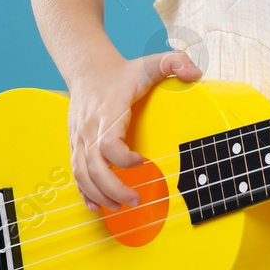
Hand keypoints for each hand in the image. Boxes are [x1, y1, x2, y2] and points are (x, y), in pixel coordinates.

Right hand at [66, 47, 201, 211]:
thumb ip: (174, 62)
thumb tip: (195, 72)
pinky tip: (96, 205)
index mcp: (108, 111)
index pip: (107, 143)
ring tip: (120, 207)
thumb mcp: (149, 63)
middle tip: (136, 200)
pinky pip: (75, 172)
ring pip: (82, 173)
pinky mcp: (75, 144)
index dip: (123, 159)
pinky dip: (84, 192)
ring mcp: (79, 137)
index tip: (142, 162)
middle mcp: (90, 127)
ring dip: (100, 194)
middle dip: (113, 188)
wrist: (87, 69)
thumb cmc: (121, 72)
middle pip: (93, 166)